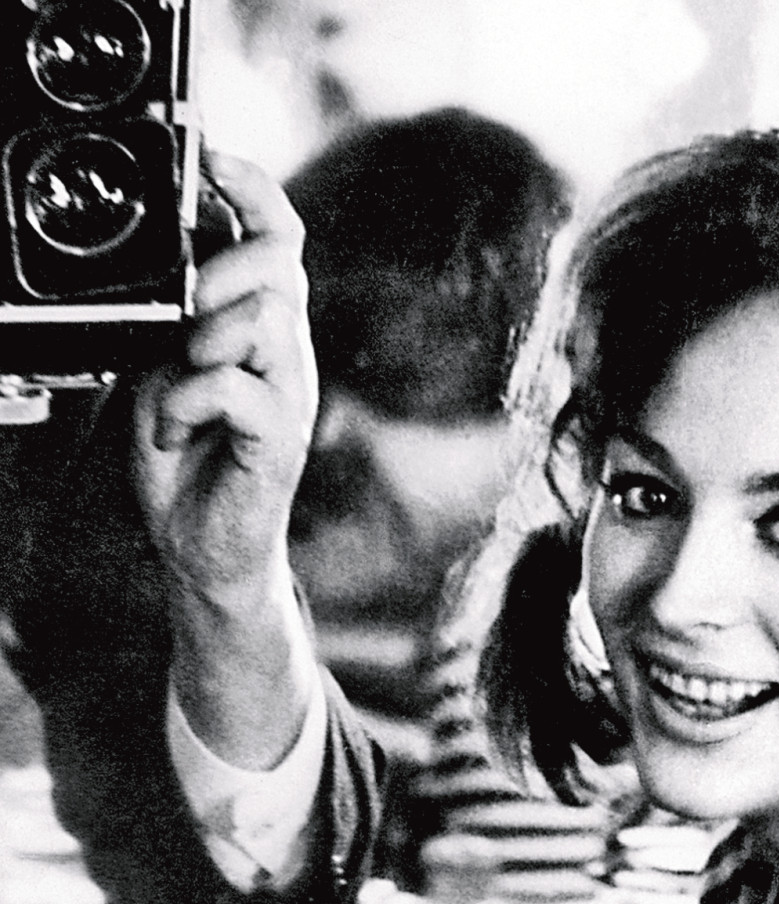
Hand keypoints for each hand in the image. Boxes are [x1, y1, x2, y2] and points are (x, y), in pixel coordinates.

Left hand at [133, 149, 317, 610]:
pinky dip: (186, 403)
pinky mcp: (279, 441)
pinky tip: (172, 428)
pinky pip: (236, 389)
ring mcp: (289, 395)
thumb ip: (174, 310)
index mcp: (260, 322)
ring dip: (204, 341)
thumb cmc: (187, 455)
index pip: (279, 234)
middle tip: (187, 305)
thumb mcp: (162, 361)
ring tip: (177, 378)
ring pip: (265, 320)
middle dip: (227, 265)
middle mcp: (286, 352)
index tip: (211, 157)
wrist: (202, 546)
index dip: (252, 187)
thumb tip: (168, 254)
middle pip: (284, 264)